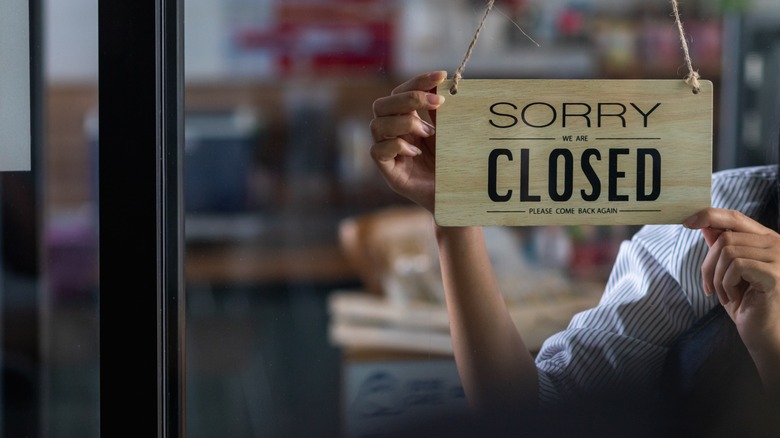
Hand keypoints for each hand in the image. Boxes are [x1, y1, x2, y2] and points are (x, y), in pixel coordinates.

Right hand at [369, 71, 446, 211]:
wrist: (456, 195)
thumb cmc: (452, 162)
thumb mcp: (449, 131)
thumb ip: (440, 111)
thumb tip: (442, 83)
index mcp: (406, 119)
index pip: (400, 92)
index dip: (418, 81)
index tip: (442, 76)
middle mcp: (392, 133)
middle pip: (381, 104)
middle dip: (409, 99)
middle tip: (437, 104)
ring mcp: (388, 152)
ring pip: (376, 125)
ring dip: (404, 123)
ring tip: (429, 133)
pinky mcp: (388, 172)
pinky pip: (377, 151)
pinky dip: (397, 146)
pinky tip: (417, 152)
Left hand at [684, 208, 779, 364]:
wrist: (764, 336)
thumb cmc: (748, 305)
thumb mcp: (728, 272)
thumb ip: (721, 247)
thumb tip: (703, 222)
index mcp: (766, 240)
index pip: (735, 217)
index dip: (709, 215)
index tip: (687, 221)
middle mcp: (777, 244)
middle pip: (725, 236)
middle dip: (708, 264)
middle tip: (710, 288)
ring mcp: (779, 258)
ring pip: (727, 251)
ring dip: (717, 277)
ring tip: (726, 295)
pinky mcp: (775, 275)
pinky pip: (736, 266)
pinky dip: (726, 284)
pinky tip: (735, 298)